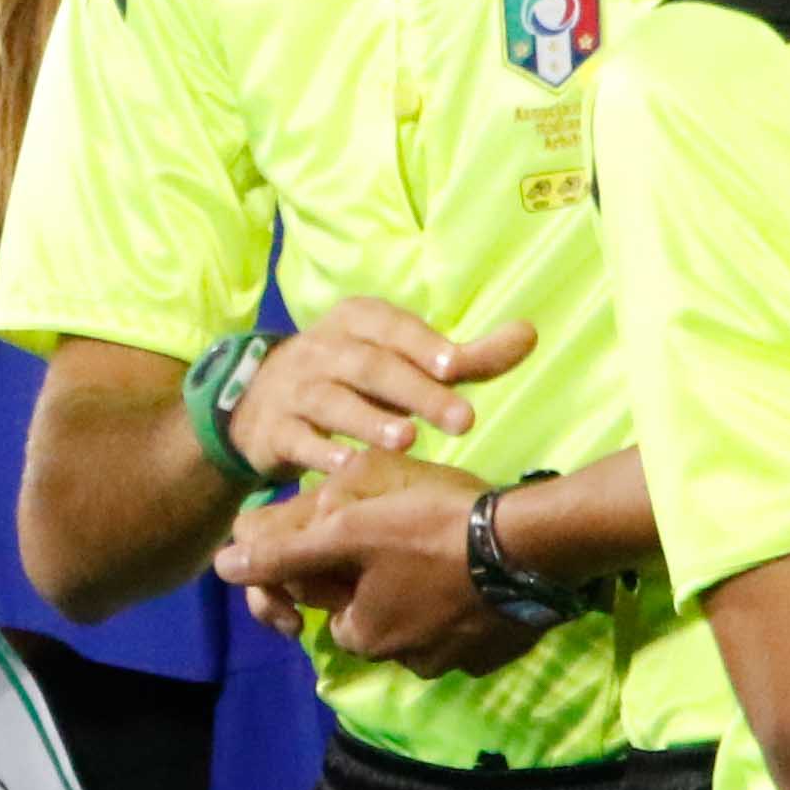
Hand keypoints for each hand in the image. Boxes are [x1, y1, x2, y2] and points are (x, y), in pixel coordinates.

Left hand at [216, 451, 542, 677]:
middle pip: (378, 618)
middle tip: (410, 533)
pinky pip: (467, 627)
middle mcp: (407, 663)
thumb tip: (223, 567)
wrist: (537, 546)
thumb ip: (284, 552)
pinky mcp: (498, 653)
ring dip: (425, 591)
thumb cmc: (434, 530)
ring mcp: (457, 662)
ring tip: (446, 545)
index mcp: (366, 637)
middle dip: (383, 581)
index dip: (339, 568)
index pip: (331, 608)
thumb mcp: (349, 530)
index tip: (366, 534)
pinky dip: (466, 602)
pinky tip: (478, 568)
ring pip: (423, 624)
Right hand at [226, 300, 537, 481]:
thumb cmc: (352, 379)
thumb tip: (530, 334)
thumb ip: (463, 356)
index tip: (456, 367)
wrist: (258, 405)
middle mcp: (321, 349)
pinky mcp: (273, 431)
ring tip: (407, 440)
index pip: (390, 326)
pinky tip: (348, 466)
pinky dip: (320, 451)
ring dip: (368, 419)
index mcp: (355, 323)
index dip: (421, 344)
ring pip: (330, 400)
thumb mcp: (400, 360)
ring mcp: (293, 390)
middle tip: (463, 421)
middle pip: (369, 366)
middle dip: (416, 391)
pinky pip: (296, 439)